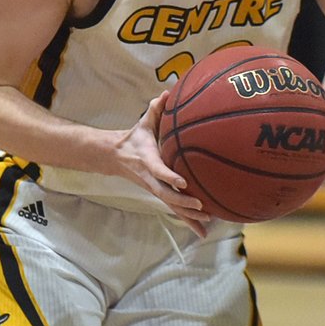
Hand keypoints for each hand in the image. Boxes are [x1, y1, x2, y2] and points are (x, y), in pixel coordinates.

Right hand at [116, 92, 211, 236]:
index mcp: (147, 161)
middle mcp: (151, 179)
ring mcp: (155, 189)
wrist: (117, 157)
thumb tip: (167, 92)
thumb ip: (155, 109)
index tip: (182, 181)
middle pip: (166, 195)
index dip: (169, 176)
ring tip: (207, 223)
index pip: (158, 170)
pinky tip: (203, 232)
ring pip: (172, 207)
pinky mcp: (160, 195)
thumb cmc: (136, 138)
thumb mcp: (144, 122)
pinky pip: (175, 210)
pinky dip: (189, 222)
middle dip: (184, 202)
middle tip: (202, 206)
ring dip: (189, 216)